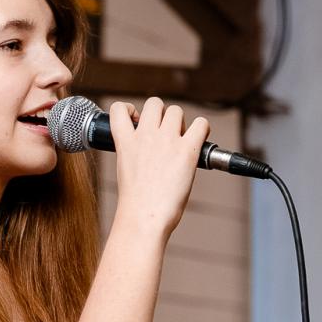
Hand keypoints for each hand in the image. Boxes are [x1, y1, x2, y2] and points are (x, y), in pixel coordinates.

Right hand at [108, 96, 210, 237]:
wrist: (144, 217)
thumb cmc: (136, 203)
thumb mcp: (126, 171)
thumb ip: (134, 153)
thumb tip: (151, 151)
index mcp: (125, 141)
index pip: (119, 108)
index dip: (130, 110)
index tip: (136, 120)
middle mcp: (145, 135)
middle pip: (154, 103)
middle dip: (161, 115)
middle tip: (165, 135)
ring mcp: (166, 140)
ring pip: (176, 110)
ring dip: (180, 122)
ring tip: (182, 141)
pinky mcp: (187, 150)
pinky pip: (201, 123)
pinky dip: (202, 128)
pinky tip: (198, 141)